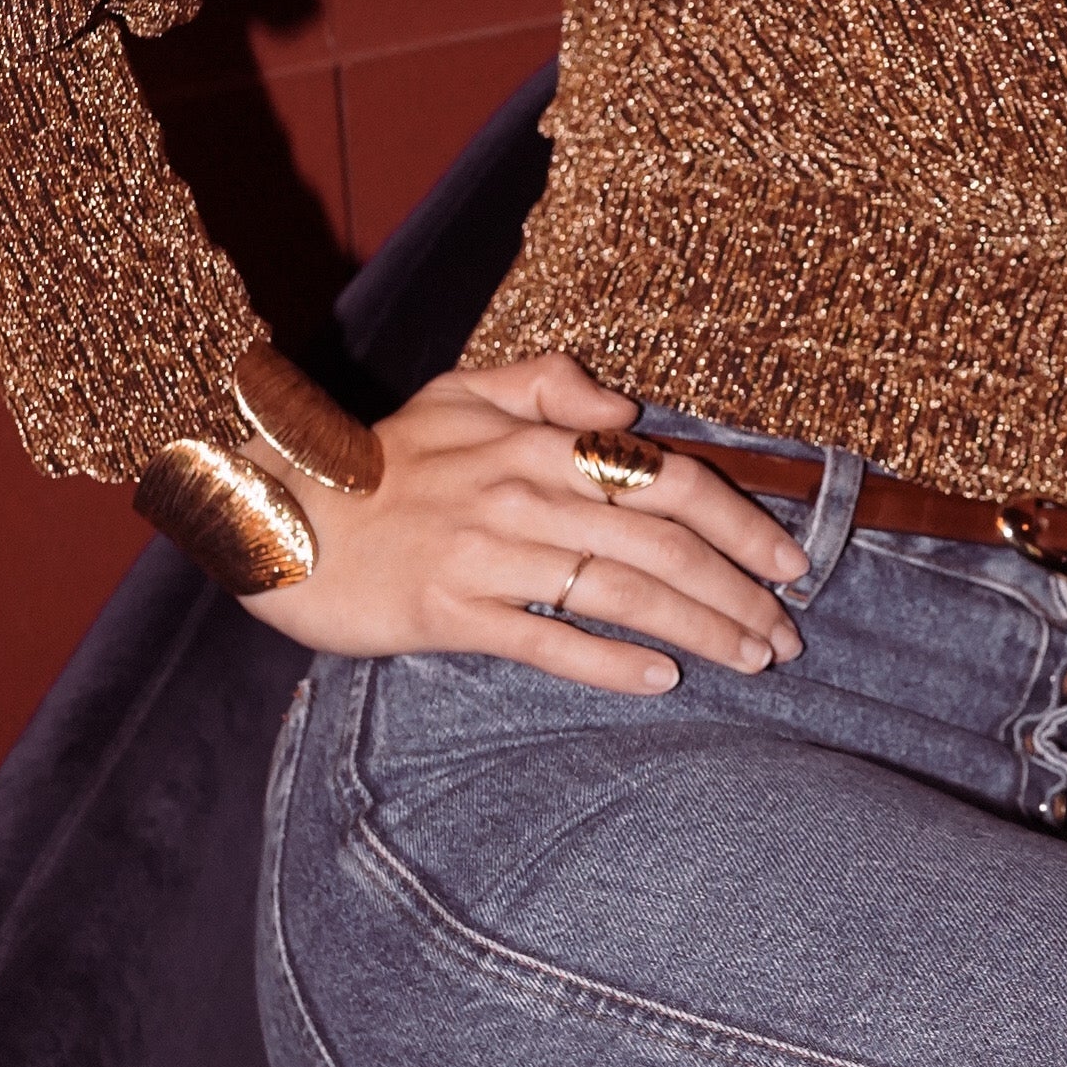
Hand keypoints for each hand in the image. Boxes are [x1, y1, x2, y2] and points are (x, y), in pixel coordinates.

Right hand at [236, 353, 805, 692]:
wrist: (274, 511)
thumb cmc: (378, 459)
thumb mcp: (462, 393)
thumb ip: (549, 386)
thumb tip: (631, 407)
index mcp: (536, 441)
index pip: (665, 478)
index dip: (741, 520)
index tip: (791, 561)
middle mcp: (521, 493)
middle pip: (660, 544)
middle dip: (740, 590)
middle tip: (788, 633)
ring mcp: (486, 554)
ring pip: (619, 592)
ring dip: (700, 629)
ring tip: (751, 659)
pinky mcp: (448, 611)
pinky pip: (546, 639)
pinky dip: (611, 661)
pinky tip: (662, 680)